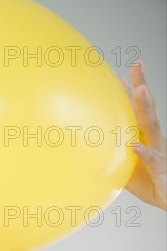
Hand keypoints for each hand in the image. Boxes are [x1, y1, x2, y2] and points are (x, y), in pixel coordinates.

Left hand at [121, 60, 165, 210]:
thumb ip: (113, 160)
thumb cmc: (151, 185)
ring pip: (152, 126)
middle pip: (147, 109)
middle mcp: (154, 140)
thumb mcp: (126, 171)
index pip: (137, 112)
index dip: (131, 95)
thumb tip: (91, 156)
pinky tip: (135, 145)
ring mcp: (159, 151)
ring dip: (145, 107)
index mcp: (145, 138)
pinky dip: (143, 151)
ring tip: (140, 90)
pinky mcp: (160, 167)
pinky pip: (152, 157)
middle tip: (137, 66)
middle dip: (142, 86)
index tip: (122, 77)